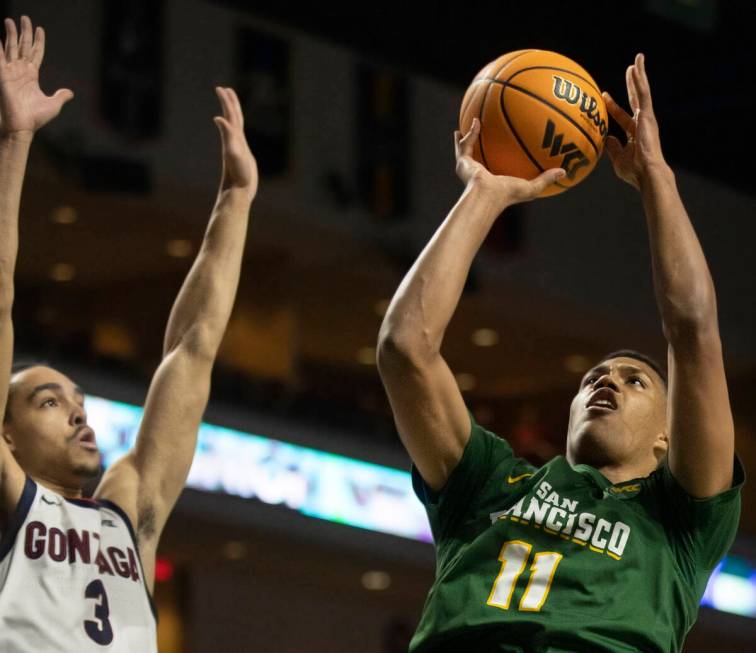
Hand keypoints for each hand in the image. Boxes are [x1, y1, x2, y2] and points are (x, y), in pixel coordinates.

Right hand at [0, 16, 72, 136]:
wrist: (22, 126)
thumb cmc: (35, 118)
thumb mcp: (53, 105)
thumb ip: (60, 96)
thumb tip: (70, 92)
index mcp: (32, 76)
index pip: (35, 53)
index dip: (38, 41)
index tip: (39, 29)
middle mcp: (20, 71)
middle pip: (22, 46)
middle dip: (23, 32)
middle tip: (24, 18)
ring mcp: (10, 72)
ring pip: (11, 48)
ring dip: (10, 34)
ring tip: (10, 20)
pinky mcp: (2, 76)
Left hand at [214, 86, 257, 196]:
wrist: (238, 192)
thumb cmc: (238, 174)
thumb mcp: (233, 151)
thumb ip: (227, 134)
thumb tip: (218, 118)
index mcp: (233, 138)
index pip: (230, 115)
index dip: (227, 102)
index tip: (221, 88)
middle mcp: (234, 141)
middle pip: (232, 118)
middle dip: (229, 103)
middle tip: (224, 89)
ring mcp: (239, 149)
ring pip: (236, 128)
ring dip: (234, 116)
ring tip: (232, 107)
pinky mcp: (243, 157)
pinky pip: (241, 140)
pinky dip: (239, 132)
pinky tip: (237, 132)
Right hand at [455, 118, 564, 207]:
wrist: (486, 196)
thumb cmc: (507, 195)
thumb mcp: (531, 187)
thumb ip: (546, 178)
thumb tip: (564, 171)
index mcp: (493, 180)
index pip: (498, 167)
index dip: (501, 159)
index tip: (506, 148)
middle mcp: (479, 173)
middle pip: (480, 156)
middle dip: (482, 146)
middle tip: (485, 133)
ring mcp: (469, 168)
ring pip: (467, 149)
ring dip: (469, 136)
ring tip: (472, 123)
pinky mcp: (463, 162)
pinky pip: (466, 144)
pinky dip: (470, 133)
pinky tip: (476, 121)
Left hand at [603, 54, 665, 189]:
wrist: (647, 173)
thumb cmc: (634, 171)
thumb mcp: (618, 159)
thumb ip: (612, 147)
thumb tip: (606, 138)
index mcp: (635, 133)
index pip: (622, 116)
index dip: (613, 106)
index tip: (604, 96)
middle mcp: (642, 123)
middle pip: (635, 99)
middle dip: (632, 84)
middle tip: (629, 69)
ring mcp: (646, 118)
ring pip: (642, 92)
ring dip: (639, 75)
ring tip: (637, 59)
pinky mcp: (647, 114)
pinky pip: (643, 93)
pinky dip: (640, 79)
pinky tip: (636, 65)